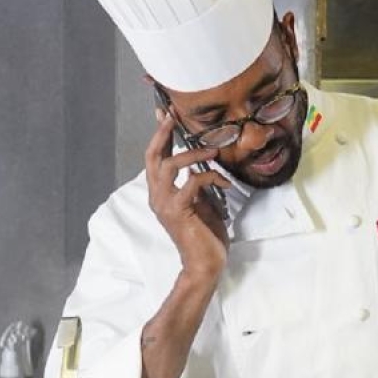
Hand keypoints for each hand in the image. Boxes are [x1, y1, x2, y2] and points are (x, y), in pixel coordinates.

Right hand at [144, 111, 230, 283]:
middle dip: (163, 133)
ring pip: (169, 165)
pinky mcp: (178, 210)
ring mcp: (165, 203)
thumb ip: (196, 185)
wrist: (204, 264)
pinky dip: (210, 176)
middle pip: (153, 156)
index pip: (155, 158)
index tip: (164, 114)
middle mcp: (157, 196)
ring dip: (192, 153)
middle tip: (173, 115)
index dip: (160, 135)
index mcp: (160, 193)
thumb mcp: (201, 203)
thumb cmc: (204, 236)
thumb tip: (201, 166)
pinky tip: (224, 181)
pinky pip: (192, 182)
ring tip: (212, 149)